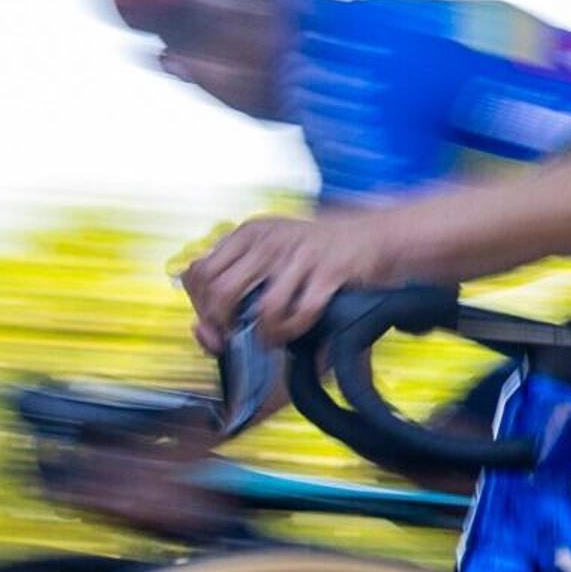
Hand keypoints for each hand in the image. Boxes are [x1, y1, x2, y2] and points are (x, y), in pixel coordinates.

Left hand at [180, 212, 401, 350]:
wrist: (372, 236)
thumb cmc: (316, 252)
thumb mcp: (271, 251)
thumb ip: (237, 279)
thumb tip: (203, 329)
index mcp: (249, 233)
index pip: (198, 273)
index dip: (200, 305)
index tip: (215, 322)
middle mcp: (269, 241)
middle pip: (221, 293)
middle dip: (225, 325)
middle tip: (238, 335)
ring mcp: (300, 255)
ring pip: (262, 308)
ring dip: (264, 333)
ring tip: (271, 338)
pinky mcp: (330, 271)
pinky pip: (302, 312)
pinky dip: (294, 330)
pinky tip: (294, 331)